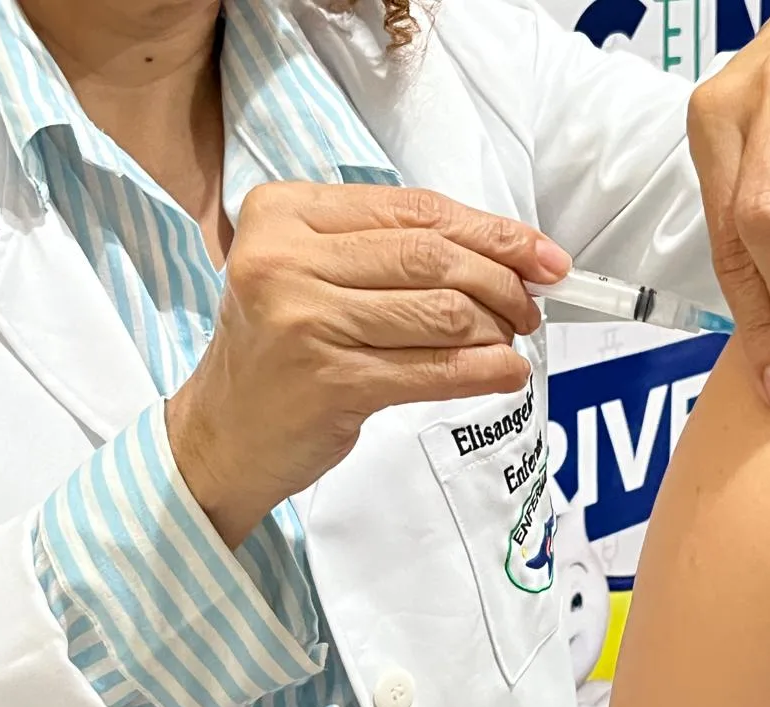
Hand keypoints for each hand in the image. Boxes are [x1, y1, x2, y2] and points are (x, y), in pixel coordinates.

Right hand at [166, 183, 571, 546]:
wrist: (225, 433)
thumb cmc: (283, 348)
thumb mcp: (316, 274)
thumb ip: (394, 250)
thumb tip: (513, 254)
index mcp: (284, 212)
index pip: (415, 210)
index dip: (492, 231)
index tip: (544, 256)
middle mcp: (285, 259)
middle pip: (433, 257)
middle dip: (503, 281)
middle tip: (531, 308)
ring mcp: (304, 321)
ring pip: (442, 313)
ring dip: (497, 330)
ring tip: (510, 344)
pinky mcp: (330, 382)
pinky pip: (435, 370)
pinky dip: (485, 372)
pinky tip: (506, 375)